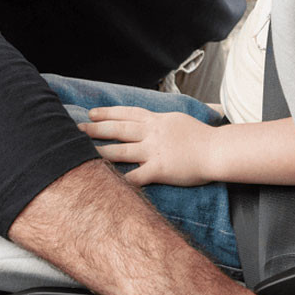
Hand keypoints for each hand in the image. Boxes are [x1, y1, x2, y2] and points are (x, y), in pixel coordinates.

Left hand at [79, 106, 214, 186]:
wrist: (217, 150)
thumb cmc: (202, 136)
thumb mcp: (178, 120)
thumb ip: (161, 121)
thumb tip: (151, 120)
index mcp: (157, 120)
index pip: (127, 113)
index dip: (108, 113)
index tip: (92, 113)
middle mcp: (152, 133)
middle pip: (118, 129)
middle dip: (96, 129)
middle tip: (77, 129)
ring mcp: (154, 151)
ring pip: (121, 151)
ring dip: (99, 151)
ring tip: (82, 152)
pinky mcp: (159, 169)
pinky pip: (135, 176)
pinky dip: (119, 179)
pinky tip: (104, 181)